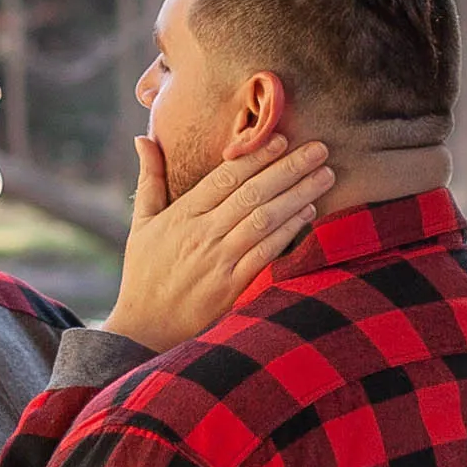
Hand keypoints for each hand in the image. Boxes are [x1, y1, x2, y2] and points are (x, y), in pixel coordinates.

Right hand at [105, 125, 333, 348]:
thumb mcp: (141, 223)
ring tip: (325, 175)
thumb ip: (150, 178)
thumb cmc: (144, 273)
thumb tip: (143, 137)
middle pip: (252, 193)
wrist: (143, 330)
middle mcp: (202, 234)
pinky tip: (308, 213)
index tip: (282, 137)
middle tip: (320, 148)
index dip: (255, 156)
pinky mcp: (232, 288)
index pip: (225, 177)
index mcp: (182, 215)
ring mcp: (219, 261)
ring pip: (264, 220)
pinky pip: (266, 253)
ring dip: (298, 195)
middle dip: (289, 168)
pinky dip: (289, 232)